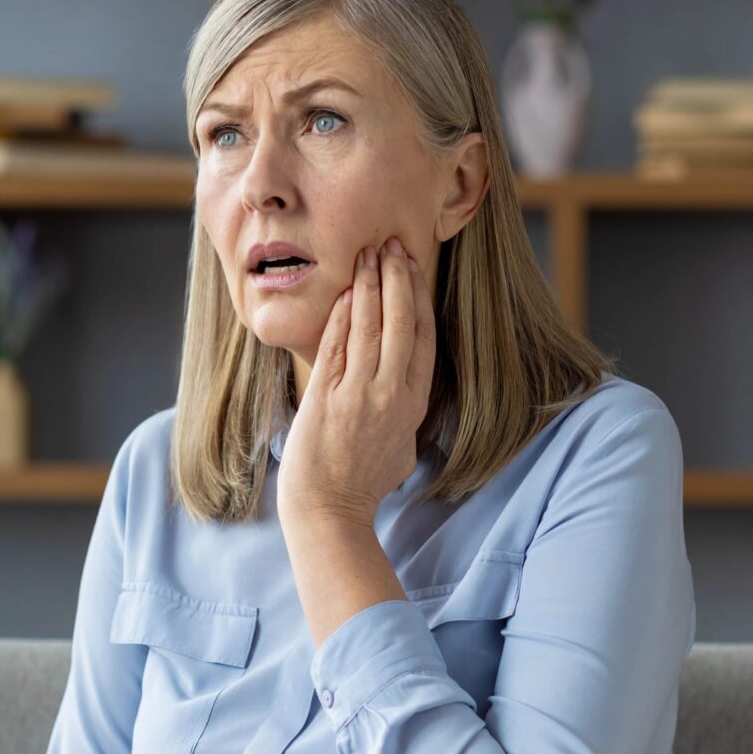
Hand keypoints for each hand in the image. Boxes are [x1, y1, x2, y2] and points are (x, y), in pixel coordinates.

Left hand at [279, 235, 435, 526]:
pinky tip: (342, 291)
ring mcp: (360, 393)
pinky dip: (341, 314)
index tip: (414, 268)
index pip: (423, 336)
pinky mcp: (328, 396)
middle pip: (401, 320)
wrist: (329, 509)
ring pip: (369, 325)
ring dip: (369, 285)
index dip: (419, 297)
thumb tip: (404, 393)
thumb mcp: (401, 447)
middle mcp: (392, 393)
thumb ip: (404, 413)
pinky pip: (337, 344)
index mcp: (414, 402)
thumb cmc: (362, 482)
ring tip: (368, 254)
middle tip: (392, 244)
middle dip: (398, 277)